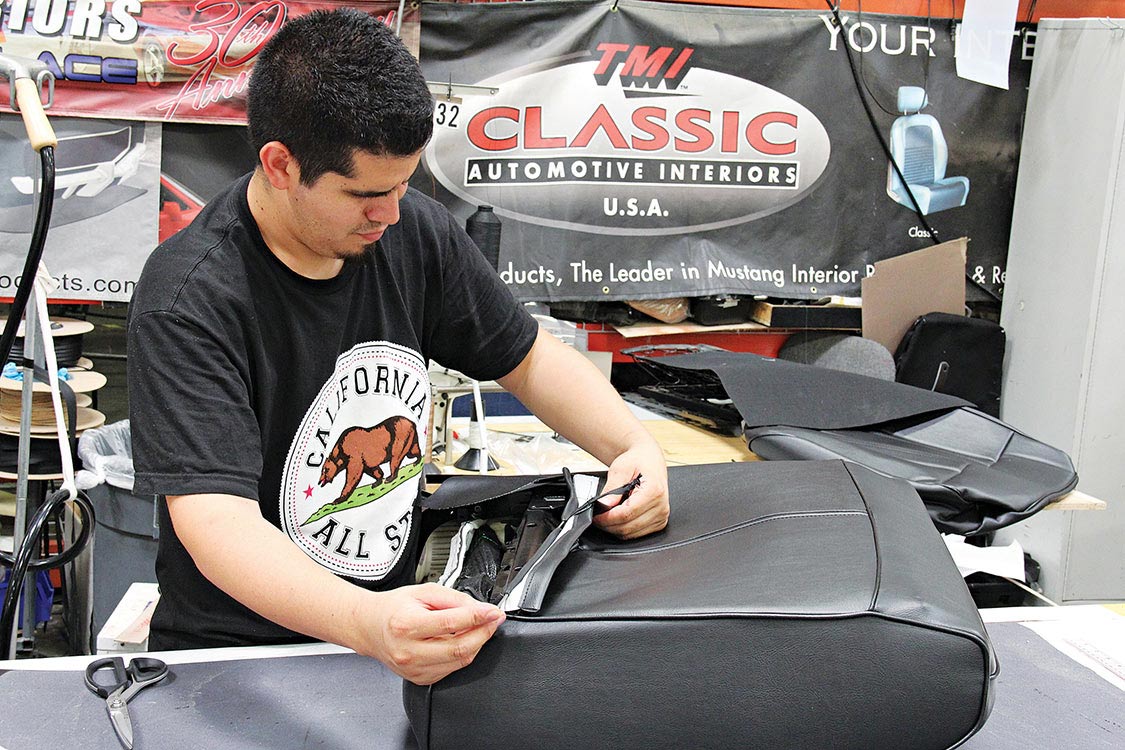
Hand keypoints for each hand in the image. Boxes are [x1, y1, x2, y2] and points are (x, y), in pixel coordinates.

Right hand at [357, 583, 504, 684]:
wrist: (370, 627)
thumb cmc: (394, 608)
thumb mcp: (424, 592)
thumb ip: (454, 599)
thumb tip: (480, 609)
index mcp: (407, 625)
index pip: (451, 623)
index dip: (478, 617)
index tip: (493, 611)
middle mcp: (409, 651)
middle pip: (460, 648)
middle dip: (484, 633)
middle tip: (494, 620)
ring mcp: (413, 669)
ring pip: (459, 661)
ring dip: (477, 644)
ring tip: (480, 627)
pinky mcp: (419, 678)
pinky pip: (452, 669)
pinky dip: (463, 654)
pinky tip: (463, 640)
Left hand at [593, 442, 669, 538]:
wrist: (649, 459)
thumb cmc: (638, 461)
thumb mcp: (621, 468)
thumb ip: (612, 487)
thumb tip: (604, 505)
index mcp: (654, 491)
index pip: (626, 513)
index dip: (607, 518)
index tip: (595, 516)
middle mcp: (661, 506)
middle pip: (629, 527)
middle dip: (609, 525)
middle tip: (597, 517)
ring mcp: (662, 516)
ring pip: (632, 534)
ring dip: (615, 529)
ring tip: (606, 517)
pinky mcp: (659, 522)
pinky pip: (638, 533)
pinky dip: (624, 529)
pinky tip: (618, 518)